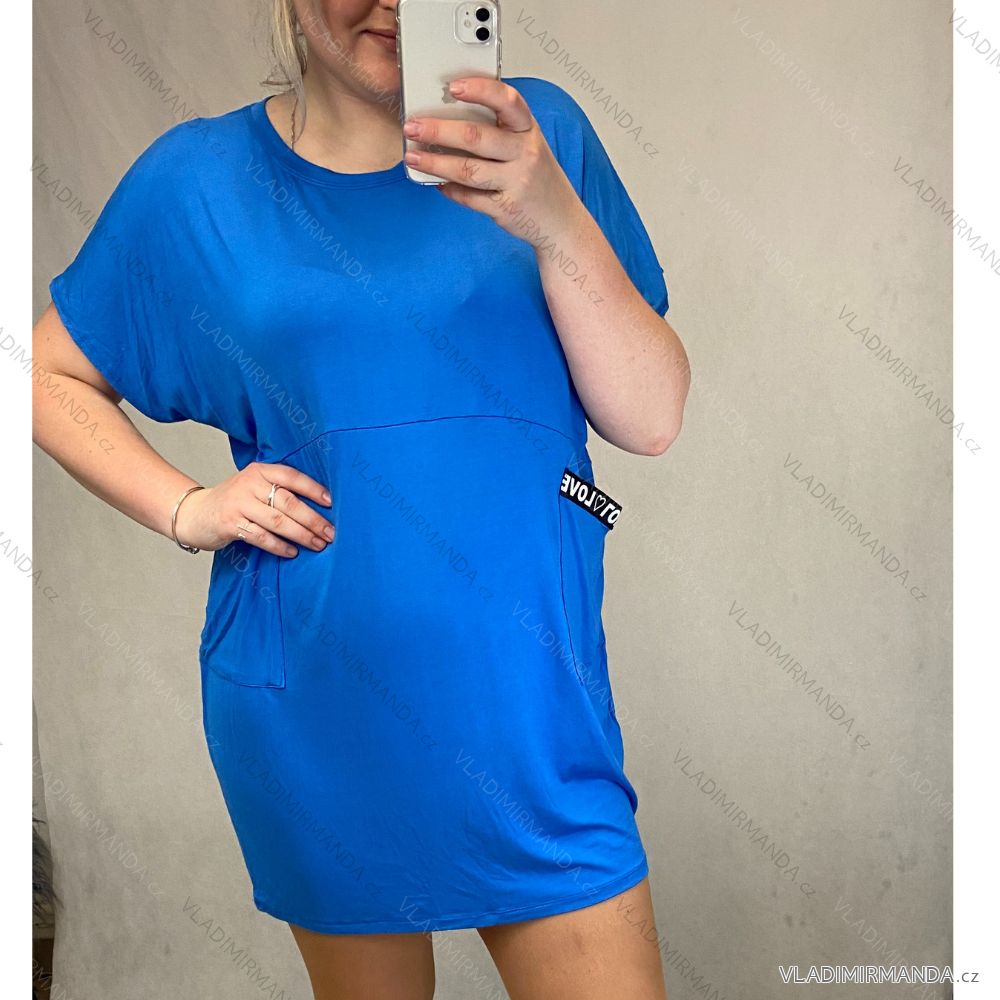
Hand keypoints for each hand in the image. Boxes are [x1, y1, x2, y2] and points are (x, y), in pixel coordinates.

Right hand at [174, 462, 333, 557]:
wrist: (194, 513)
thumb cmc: (233, 501)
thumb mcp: (253, 486)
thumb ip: (277, 489)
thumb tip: (318, 506)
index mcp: (259, 470)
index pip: (292, 476)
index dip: (313, 489)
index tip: (332, 503)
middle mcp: (249, 484)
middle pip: (288, 502)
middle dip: (313, 519)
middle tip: (331, 533)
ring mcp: (238, 504)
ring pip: (278, 521)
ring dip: (302, 535)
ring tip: (318, 544)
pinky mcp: (229, 524)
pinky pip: (261, 537)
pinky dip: (279, 546)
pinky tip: (292, 552)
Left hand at [401, 78, 583, 244]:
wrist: (561, 220)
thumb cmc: (537, 177)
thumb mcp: (528, 144)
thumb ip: (500, 128)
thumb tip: (452, 114)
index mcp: (528, 130)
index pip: (507, 101)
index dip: (480, 90)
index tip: (453, 87)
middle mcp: (525, 154)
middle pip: (476, 137)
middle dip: (438, 130)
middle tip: (412, 126)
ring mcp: (516, 183)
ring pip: (468, 170)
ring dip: (435, 162)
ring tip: (413, 157)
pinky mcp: (506, 209)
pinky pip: (469, 198)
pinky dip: (449, 190)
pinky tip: (437, 182)